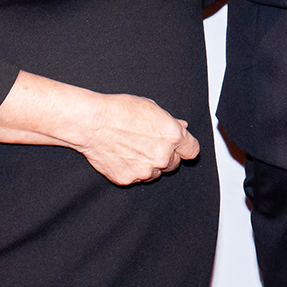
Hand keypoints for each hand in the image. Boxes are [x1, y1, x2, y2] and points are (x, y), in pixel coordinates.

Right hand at [73, 92, 200, 184]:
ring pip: (155, 173)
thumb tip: (182, 126)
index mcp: (173, 136)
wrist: (93, 123)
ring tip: (133, 148)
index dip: (186, 148)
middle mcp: (162, 156)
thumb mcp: (151, 108)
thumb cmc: (120, 110)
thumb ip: (170, 122)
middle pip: (174, 164)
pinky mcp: (128, 179)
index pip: (192, 150)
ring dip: (149, 165)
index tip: (181, 148)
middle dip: (165, 156)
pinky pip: (136, 178)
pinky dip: (131, 170)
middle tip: (149, 145)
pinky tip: (122, 155)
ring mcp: (145, 170)